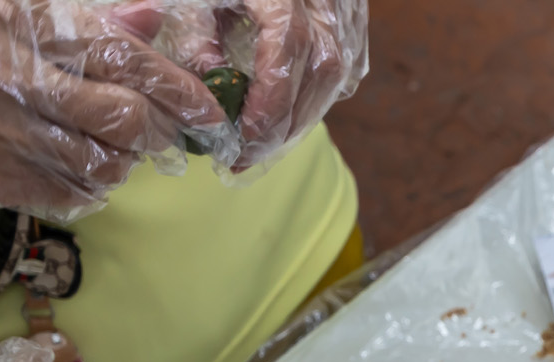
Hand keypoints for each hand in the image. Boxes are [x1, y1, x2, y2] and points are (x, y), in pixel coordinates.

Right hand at [0, 0, 223, 212]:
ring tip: (116, 146)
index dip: (178, 89)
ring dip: (125, 161)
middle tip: (163, 128)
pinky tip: (80, 166)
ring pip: (101, 167)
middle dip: (159, 129)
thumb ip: (76, 15)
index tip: (207, 109)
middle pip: (124, 121)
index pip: (123, 59)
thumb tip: (147, 20)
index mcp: (16, 26)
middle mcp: (11, 84)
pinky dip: (88, 186)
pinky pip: (64, 195)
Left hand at [172, 0, 362, 167]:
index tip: (244, 135)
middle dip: (286, 122)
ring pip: (338, 75)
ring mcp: (347, 11)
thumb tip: (209, 83)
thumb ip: (199, 30)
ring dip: (302, 116)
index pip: (288, 47)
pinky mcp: (354, 22)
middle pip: (321, 71)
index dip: (270, 97)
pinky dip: (318, 97)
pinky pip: (346, 69)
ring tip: (265, 143)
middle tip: (248, 156)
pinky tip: (290, 115)